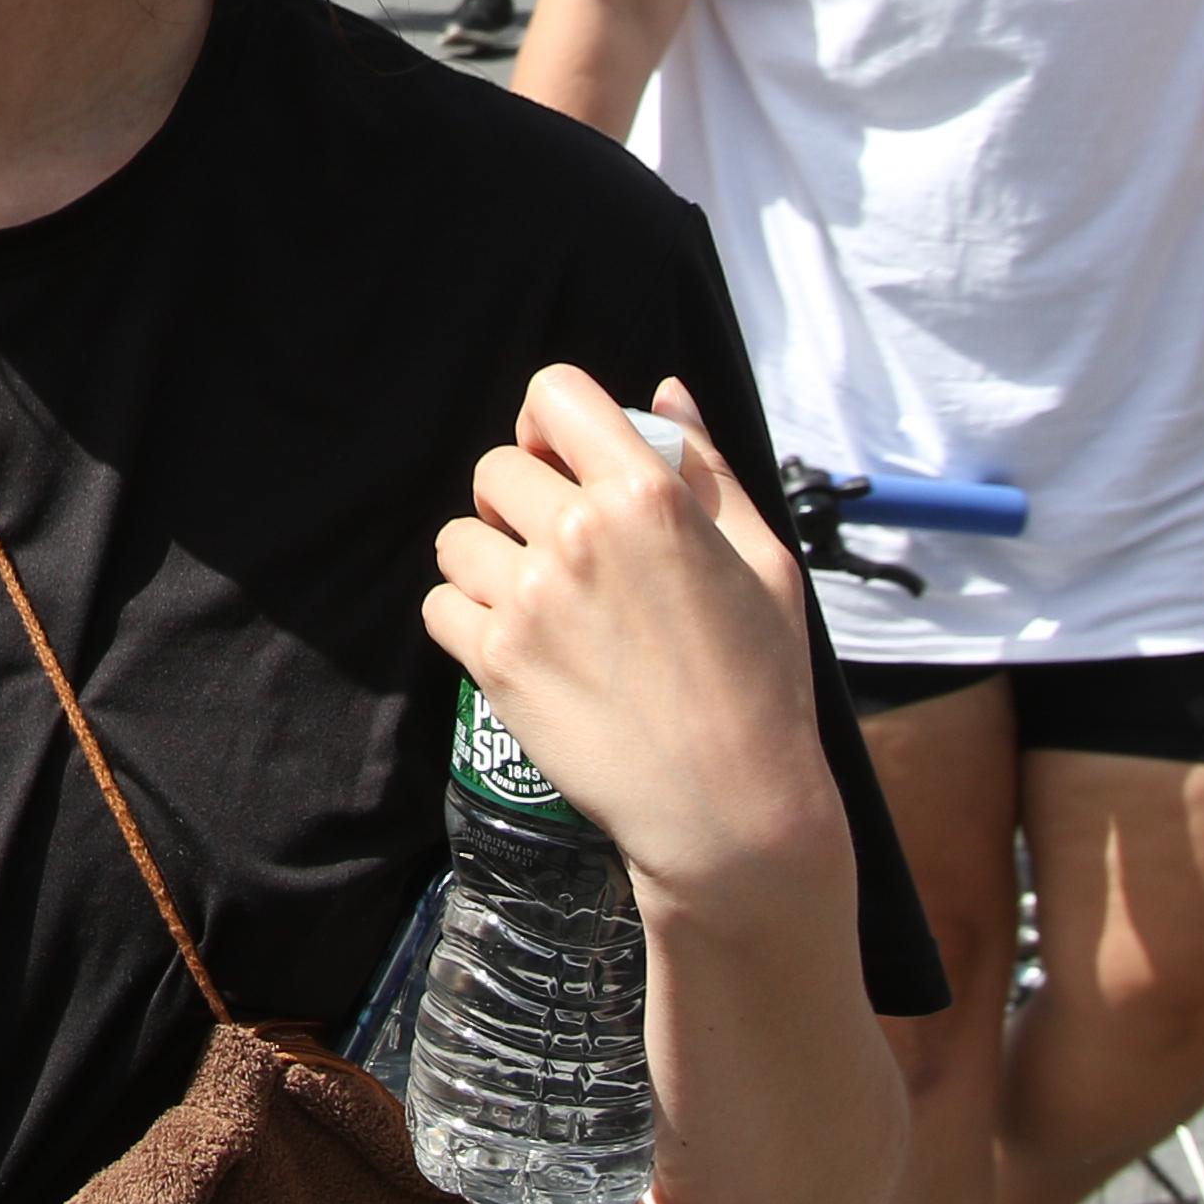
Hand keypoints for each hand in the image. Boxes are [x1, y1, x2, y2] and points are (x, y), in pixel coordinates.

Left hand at [425, 370, 841, 915]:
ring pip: (457, 537)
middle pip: (497, 467)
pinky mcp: (495, 660)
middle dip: (522, 497)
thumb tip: (664, 391)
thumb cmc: (761, 684)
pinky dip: (468, 620)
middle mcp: (578, 535)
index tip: (568, 459)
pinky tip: (521, 644)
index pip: (555, 394)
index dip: (554, 422)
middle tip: (562, 546)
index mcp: (646, 497)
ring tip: (543, 603)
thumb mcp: (763, 560)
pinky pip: (440, 604)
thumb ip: (706, 467)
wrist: (730, 811)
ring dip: (489, 560)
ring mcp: (529, 599)